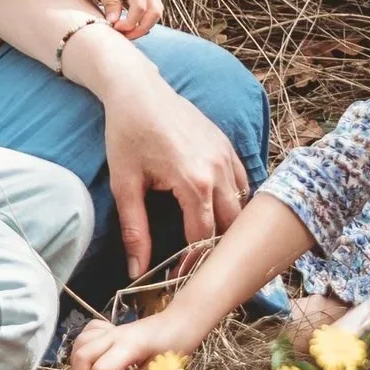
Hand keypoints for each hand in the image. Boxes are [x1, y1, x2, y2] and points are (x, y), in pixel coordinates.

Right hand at [71, 305, 200, 369]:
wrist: (183, 319)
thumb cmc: (177, 342)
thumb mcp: (160, 369)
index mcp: (130, 345)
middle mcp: (115, 335)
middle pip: (82, 356)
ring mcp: (112, 330)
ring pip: (80, 343)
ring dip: (78, 366)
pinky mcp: (112, 328)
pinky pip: (88, 333)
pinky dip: (83, 347)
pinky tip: (93, 359)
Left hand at [72, 43, 250, 284]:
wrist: (138, 88)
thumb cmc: (127, 134)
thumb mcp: (125, 184)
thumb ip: (135, 231)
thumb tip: (137, 271)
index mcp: (194, 182)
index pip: (203, 239)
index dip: (192, 265)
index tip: (179, 280)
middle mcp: (218, 170)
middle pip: (231, 226)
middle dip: (217, 250)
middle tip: (199, 267)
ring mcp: (227, 156)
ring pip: (243, 206)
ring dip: (230, 227)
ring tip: (211, 246)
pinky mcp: (228, 145)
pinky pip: (243, 183)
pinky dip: (236, 202)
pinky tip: (219, 213)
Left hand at [76, 0, 161, 33]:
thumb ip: (109, 1)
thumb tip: (114, 23)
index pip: (140, 7)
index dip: (129, 23)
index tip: (114, 29)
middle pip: (155, 11)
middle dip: (142, 28)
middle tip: (123, 36)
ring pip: (156, 9)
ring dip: (144, 24)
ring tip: (125, 32)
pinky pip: (150, 4)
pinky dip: (143, 17)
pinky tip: (128, 23)